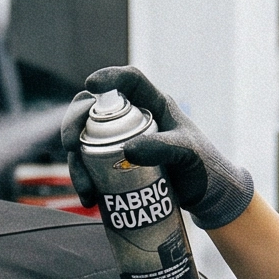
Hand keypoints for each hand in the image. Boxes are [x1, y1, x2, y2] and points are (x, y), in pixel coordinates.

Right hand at [57, 66, 256, 228]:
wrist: (208, 197)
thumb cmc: (205, 168)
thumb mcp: (188, 155)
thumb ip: (163, 149)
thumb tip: (127, 151)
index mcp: (155, 106)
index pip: (130, 81)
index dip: (109, 77)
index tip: (91, 84)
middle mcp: (133, 120)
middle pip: (93, 111)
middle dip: (73, 124)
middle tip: (69, 145)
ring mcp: (122, 143)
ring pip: (85, 142)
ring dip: (76, 163)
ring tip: (86, 190)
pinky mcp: (116, 166)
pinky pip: (91, 168)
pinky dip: (85, 182)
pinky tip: (90, 200)